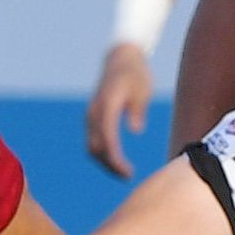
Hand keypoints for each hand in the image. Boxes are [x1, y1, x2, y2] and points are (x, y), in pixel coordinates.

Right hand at [85, 43, 153, 178]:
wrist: (120, 58)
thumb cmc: (135, 74)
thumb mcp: (142, 90)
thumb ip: (137, 110)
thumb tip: (135, 130)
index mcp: (107, 105)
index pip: (108, 139)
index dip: (116, 160)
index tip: (128, 173)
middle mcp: (94, 112)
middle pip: (97, 147)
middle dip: (110, 165)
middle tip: (128, 176)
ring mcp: (91, 115)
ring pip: (92, 146)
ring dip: (105, 162)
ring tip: (124, 172)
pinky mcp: (93, 117)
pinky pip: (93, 140)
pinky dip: (103, 153)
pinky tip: (116, 160)